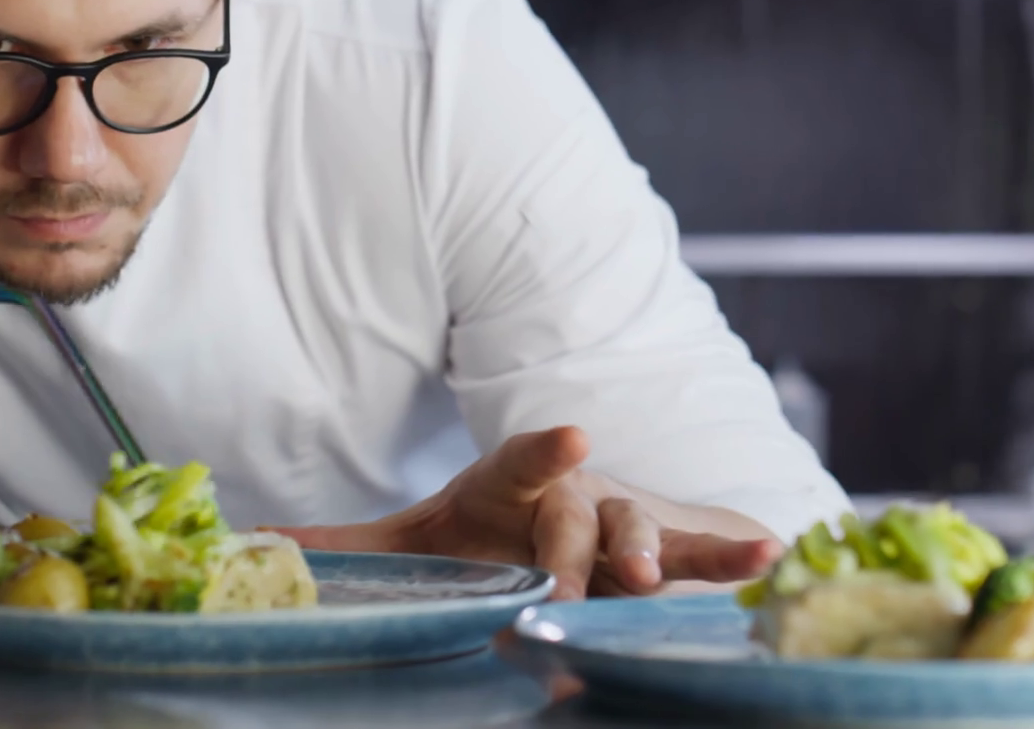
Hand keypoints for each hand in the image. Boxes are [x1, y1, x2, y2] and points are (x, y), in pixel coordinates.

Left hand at [274, 426, 781, 599]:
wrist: (564, 529)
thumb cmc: (487, 531)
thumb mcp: (416, 541)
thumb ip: (346, 547)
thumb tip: (262, 543)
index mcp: (511, 484)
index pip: (526, 460)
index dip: (546, 449)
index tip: (574, 440)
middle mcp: (576, 496)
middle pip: (581, 517)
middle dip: (578, 553)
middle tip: (568, 594)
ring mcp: (625, 522)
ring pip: (644, 533)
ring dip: (660, 554)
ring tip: (667, 576)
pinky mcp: (666, 554)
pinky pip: (700, 553)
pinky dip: (733, 554)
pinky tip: (771, 555)